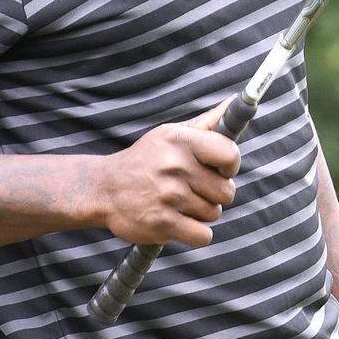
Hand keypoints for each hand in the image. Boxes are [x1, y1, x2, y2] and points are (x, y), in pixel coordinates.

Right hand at [97, 98, 239, 247]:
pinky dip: (196, 233)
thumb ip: (206, 123)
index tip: (222, 169)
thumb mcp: (171, 133)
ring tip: (181, 202)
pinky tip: (180, 221)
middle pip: (226, 191)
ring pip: (214, 214)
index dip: (231, 165)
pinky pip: (203, 236)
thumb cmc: (147, 159)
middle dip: (216, 193)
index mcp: (181, 140)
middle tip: (195, 188)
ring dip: (202, 212)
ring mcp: (169, 196)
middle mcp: (176, 166)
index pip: (230, 154)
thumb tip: (233, 102)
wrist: (105, 188)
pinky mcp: (162, 224)